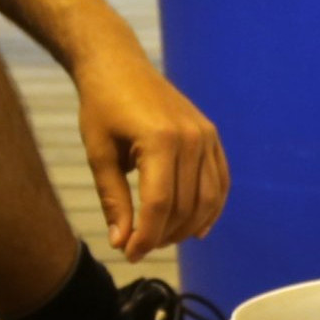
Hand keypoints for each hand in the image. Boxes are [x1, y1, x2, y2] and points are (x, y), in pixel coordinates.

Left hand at [74, 44, 227, 263]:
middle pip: (184, 206)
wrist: (119, 65)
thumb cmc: (101, 107)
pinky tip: (197, 229)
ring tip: (160, 238)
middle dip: (162, 236)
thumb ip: (113, 199)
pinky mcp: (211, 136)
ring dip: (186, 228)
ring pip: (207, 200)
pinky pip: (220, 182)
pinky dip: (211, 209)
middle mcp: (191, 138)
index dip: (144, 237)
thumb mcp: (99, 154)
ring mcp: (206, 136)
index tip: (128, 254)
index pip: (158, 205)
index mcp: (160, 140)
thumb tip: (121, 242)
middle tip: (137, 247)